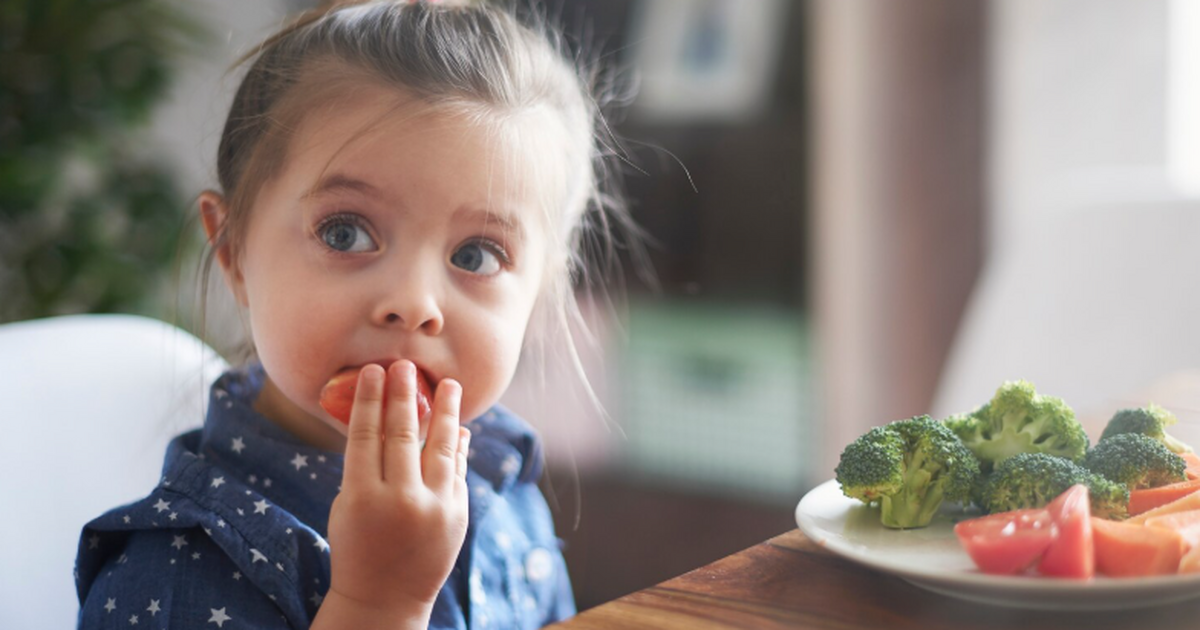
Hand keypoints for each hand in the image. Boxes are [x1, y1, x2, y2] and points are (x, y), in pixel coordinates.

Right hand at [323, 360, 470, 620]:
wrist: (385, 599)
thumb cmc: (357, 546)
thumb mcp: (347, 507)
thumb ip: (365, 467)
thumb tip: (387, 420)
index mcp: (361, 498)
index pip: (365, 436)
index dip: (370, 400)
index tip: (374, 371)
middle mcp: (399, 501)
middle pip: (402, 435)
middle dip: (404, 396)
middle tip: (406, 366)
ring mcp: (433, 509)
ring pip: (441, 448)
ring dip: (446, 412)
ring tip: (449, 385)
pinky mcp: (456, 516)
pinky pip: (457, 471)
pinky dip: (458, 447)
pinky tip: (458, 427)